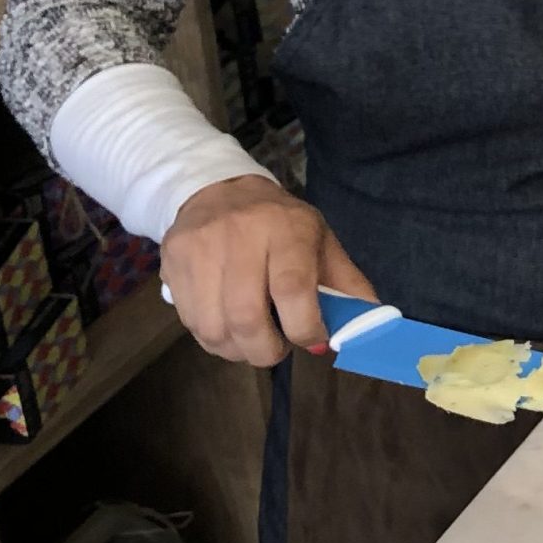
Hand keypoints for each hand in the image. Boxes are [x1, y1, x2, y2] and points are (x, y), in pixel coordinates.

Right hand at [161, 175, 376, 366]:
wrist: (218, 191)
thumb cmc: (280, 225)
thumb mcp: (321, 242)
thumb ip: (346, 285)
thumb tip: (371, 329)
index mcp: (286, 229)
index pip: (292, 289)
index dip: (304, 328)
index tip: (312, 339)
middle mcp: (239, 234)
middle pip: (246, 318)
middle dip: (266, 351)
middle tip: (276, 349)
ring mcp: (200, 248)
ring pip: (213, 328)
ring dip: (236, 350)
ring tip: (251, 340)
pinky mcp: (171, 261)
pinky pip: (189, 322)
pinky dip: (212, 338)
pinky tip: (227, 326)